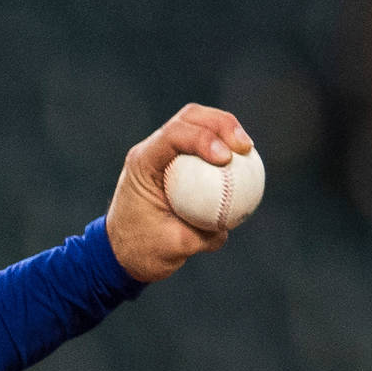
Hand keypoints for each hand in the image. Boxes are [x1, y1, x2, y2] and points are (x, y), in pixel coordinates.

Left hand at [105, 103, 252, 281]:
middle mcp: (152, 152)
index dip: (203, 138)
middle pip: (190, 118)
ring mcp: (166, 155)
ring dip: (227, 130)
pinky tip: (247, 164)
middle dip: (222, 124)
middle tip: (245, 147)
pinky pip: (207, 148)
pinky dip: (227, 149)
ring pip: (200, 125)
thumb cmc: (141, 250)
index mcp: (142, 165)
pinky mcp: (180, 164)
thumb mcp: (170, 248)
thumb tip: (226, 226)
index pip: (172, 135)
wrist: (123, 252)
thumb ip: (199, 237)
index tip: (226, 159)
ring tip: (248, 150)